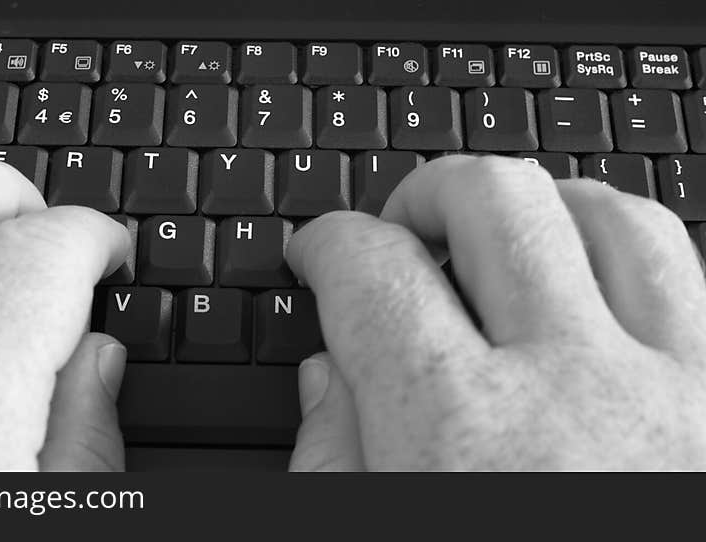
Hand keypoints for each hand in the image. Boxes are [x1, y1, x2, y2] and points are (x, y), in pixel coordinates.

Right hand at [288, 155, 705, 470]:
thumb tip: (327, 376)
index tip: (321, 250)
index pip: (371, 272)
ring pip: (610, 216)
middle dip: (427, 193)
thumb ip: (332, 461)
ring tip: (501, 244)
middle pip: (490, 200)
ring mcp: (676, 392)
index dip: (327, 242)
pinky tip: (590, 289)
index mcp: (459, 435)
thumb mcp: (367, 541)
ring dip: (539, 209)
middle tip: (403, 228)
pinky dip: (624, 258)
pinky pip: (690, 277)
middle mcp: (575, 393)